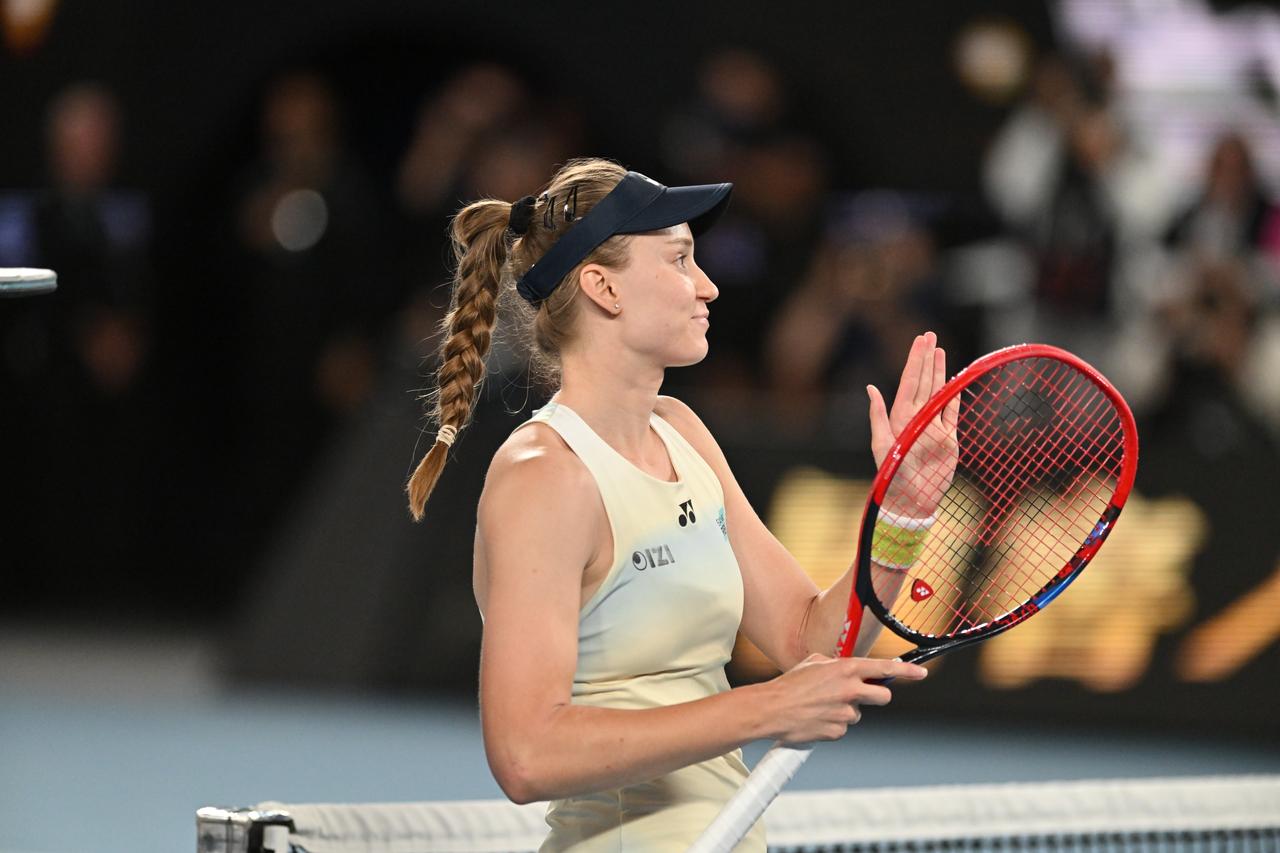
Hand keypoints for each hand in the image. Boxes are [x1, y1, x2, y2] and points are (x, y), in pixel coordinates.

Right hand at [760, 654, 927, 743]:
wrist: (772, 709)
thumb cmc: (790, 684)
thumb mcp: (814, 663)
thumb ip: (836, 664)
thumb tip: (850, 668)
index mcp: (846, 669)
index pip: (884, 668)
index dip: (907, 671)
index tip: (921, 673)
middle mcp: (850, 690)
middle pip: (883, 696)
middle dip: (877, 697)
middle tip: (860, 696)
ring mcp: (846, 713)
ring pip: (859, 714)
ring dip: (846, 711)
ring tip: (822, 707)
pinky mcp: (838, 732)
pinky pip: (843, 728)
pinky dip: (833, 725)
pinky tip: (817, 719)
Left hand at [867, 332, 959, 516]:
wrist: (912, 501)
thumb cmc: (892, 476)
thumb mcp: (881, 445)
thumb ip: (877, 416)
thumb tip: (871, 388)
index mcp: (899, 417)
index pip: (908, 382)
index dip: (914, 361)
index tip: (919, 341)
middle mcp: (916, 418)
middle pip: (923, 381)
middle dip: (926, 359)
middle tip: (929, 335)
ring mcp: (933, 426)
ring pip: (938, 392)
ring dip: (939, 371)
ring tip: (940, 351)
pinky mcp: (948, 439)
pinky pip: (952, 412)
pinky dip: (954, 396)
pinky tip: (955, 380)